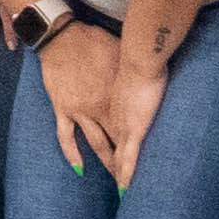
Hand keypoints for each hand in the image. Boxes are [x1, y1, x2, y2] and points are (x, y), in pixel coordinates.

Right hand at [41, 24, 163, 181]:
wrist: (64, 37)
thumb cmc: (98, 42)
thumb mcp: (123, 58)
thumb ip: (134, 75)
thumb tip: (153, 75)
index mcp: (117, 100)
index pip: (134, 129)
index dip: (143, 145)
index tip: (155, 159)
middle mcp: (100, 110)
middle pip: (118, 142)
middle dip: (128, 163)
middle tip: (139, 180)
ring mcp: (80, 111)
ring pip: (97, 144)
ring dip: (107, 163)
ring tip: (117, 181)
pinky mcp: (63, 108)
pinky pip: (66, 136)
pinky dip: (72, 153)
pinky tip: (79, 168)